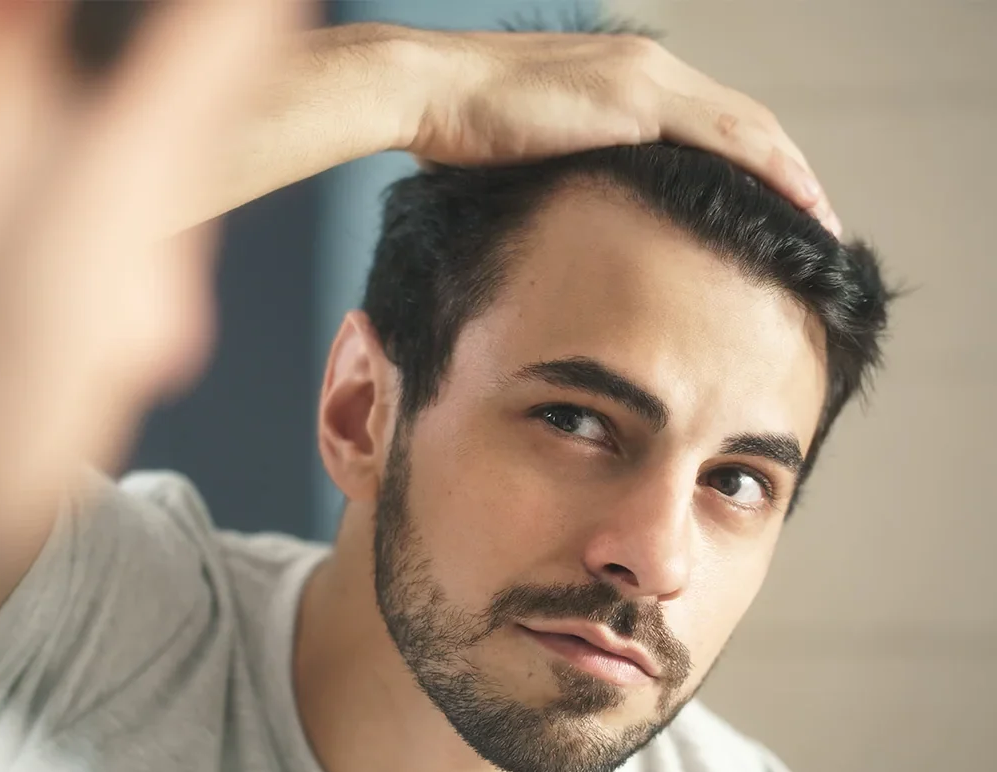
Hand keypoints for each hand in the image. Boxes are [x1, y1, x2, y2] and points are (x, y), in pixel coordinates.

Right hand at [400, 30, 839, 234]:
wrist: (428, 91)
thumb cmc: (458, 131)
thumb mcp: (525, 158)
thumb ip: (564, 176)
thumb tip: (573, 220)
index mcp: (623, 79)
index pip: (709, 124)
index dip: (751, 166)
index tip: (775, 211)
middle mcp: (646, 67)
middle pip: (742, 121)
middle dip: (787, 173)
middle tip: (819, 221)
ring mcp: (644, 78)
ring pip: (748, 127)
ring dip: (794, 176)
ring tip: (823, 223)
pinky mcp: (635, 99)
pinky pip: (725, 137)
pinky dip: (770, 170)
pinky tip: (797, 203)